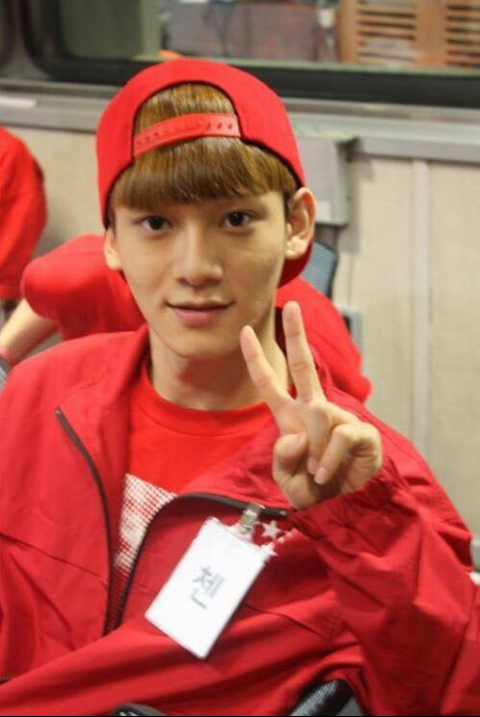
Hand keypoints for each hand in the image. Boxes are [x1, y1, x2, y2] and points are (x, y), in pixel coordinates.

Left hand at [240, 302, 381, 508]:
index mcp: (290, 419)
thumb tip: (295, 434)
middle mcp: (313, 411)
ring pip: (318, 414)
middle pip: (303, 365)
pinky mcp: (360, 431)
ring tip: (317, 473)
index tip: (245, 331)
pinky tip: (327, 473)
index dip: (256, 358)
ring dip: (313, 450)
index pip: (270, 383)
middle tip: (293, 305)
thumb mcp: (286, 481)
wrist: (346, 510)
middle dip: (296, 335)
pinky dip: (328, 459)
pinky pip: (339, 434)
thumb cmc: (313, 492)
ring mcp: (338, 418)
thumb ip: (283, 459)